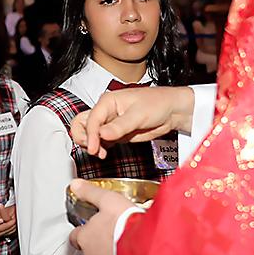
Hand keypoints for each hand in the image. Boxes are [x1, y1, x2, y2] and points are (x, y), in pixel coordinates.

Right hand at [0, 200, 16, 238]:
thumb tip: (1, 220)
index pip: (6, 226)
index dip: (12, 221)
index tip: (17, 216)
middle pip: (9, 230)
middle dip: (15, 223)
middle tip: (20, 216)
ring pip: (9, 231)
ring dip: (14, 225)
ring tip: (18, 218)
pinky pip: (7, 230)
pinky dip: (11, 226)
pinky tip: (14, 222)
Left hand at [66, 179, 133, 254]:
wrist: (146, 248)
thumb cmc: (126, 225)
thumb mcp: (108, 200)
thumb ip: (90, 193)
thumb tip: (76, 185)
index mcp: (85, 238)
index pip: (74, 236)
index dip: (82, 230)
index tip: (89, 226)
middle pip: (88, 250)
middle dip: (98, 243)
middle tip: (112, 232)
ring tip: (124, 244)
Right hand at [70, 86, 195, 158]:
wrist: (171, 111)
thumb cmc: (157, 103)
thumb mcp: (139, 114)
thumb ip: (120, 126)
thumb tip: (102, 134)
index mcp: (108, 101)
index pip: (91, 119)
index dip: (90, 135)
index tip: (94, 148)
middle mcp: (106, 112)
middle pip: (82, 124)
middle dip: (83, 138)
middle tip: (94, 149)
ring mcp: (109, 123)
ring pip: (89, 134)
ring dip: (90, 144)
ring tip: (101, 153)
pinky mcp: (115, 134)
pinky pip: (100, 141)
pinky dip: (99, 148)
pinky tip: (105, 153)